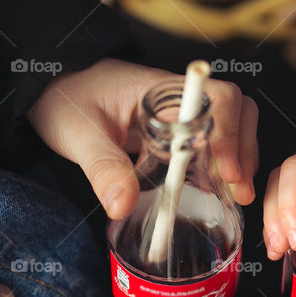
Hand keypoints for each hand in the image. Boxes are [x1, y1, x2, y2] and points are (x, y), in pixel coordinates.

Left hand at [28, 58, 257, 218]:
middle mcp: (178, 99)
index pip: (218, 98)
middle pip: (237, 111)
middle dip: (244, 151)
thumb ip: (102, 168)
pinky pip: (211, 142)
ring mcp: (179, 114)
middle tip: (238, 191)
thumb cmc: (65, 100)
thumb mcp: (79, 136)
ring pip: (231, 126)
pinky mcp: (175, 132)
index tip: (227, 172)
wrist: (51, 90)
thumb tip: (122, 206)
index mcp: (161, 90)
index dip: (231, 135)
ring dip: (239, 158)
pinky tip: (216, 190)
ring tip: (235, 193)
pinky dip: (222, 164)